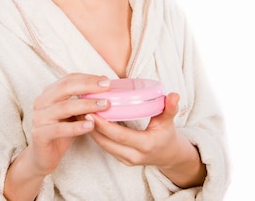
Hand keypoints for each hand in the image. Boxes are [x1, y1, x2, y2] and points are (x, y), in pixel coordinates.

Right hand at [27, 73, 110, 175]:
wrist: (43, 157)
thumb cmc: (62, 132)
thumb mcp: (74, 114)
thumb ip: (84, 100)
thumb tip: (105, 85)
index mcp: (48, 93)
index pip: (69, 79)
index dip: (88, 78)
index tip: (106, 82)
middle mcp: (41, 102)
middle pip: (65, 88)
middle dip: (88, 86)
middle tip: (107, 88)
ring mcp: (38, 118)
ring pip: (64, 107)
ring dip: (86, 105)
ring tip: (104, 106)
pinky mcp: (39, 134)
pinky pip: (59, 129)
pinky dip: (76, 127)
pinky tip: (91, 126)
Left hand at [88, 92, 205, 187]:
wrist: (168, 155)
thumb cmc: (167, 135)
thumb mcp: (169, 122)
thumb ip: (170, 108)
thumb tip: (174, 95)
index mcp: (146, 145)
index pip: (120, 135)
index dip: (104, 125)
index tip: (91, 112)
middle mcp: (134, 155)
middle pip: (107, 142)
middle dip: (91, 127)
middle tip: (79, 109)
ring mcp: (126, 160)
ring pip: (103, 145)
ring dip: (90, 130)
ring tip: (79, 113)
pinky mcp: (121, 159)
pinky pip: (105, 147)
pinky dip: (95, 134)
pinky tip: (88, 122)